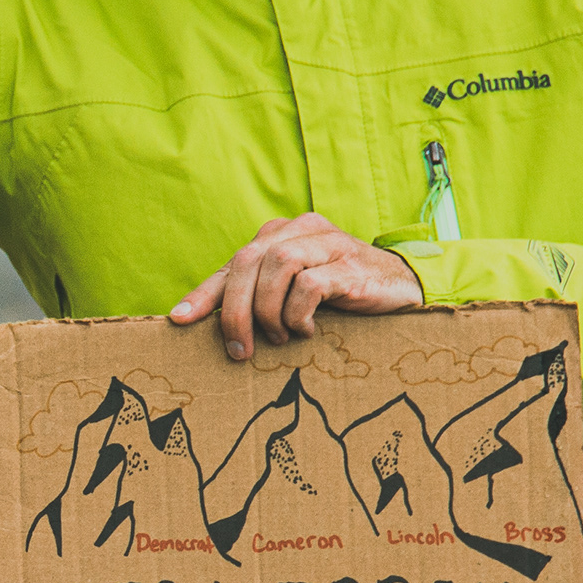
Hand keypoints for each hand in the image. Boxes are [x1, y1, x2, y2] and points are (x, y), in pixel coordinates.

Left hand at [166, 215, 424, 360]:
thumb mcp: (297, 291)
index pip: (233, 263)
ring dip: (268, 311)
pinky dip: (299, 313)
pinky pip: (309, 285)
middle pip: (247, 262)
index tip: (179, 320)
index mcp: (280, 235)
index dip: (205, 293)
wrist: (403, 287)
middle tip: (239, 351)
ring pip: (275, 267)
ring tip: (280, 337)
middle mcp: (300, 232)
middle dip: (234, 312)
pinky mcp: (349, 265)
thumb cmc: (342, 293)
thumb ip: (262, 296)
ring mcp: (327, 244)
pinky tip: (307, 329)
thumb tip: (218, 328)